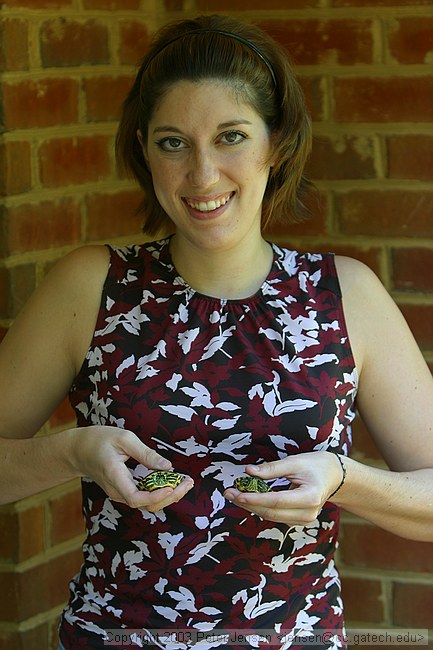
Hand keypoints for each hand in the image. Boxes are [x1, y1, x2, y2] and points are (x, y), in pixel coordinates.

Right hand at [69, 426, 193, 511]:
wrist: (79, 451)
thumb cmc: (100, 440)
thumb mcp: (124, 438)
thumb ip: (146, 453)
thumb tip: (168, 467)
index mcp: (114, 475)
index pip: (134, 498)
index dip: (155, 497)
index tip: (172, 487)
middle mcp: (116, 490)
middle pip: (145, 505)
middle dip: (170, 497)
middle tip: (189, 482)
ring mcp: (120, 493)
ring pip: (146, 504)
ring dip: (168, 496)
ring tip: (187, 482)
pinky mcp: (124, 491)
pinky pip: (144, 498)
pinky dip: (160, 492)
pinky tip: (174, 481)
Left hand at [223, 452, 344, 525]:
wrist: (334, 476)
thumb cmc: (316, 465)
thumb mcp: (295, 461)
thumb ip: (272, 468)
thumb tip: (248, 471)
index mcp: (310, 497)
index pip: (276, 501)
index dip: (255, 498)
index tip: (237, 493)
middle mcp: (308, 513)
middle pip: (271, 512)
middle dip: (247, 503)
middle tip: (228, 492)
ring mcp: (304, 520)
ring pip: (271, 517)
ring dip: (251, 506)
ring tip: (233, 494)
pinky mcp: (298, 521)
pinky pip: (275, 516)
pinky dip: (260, 508)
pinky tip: (248, 499)